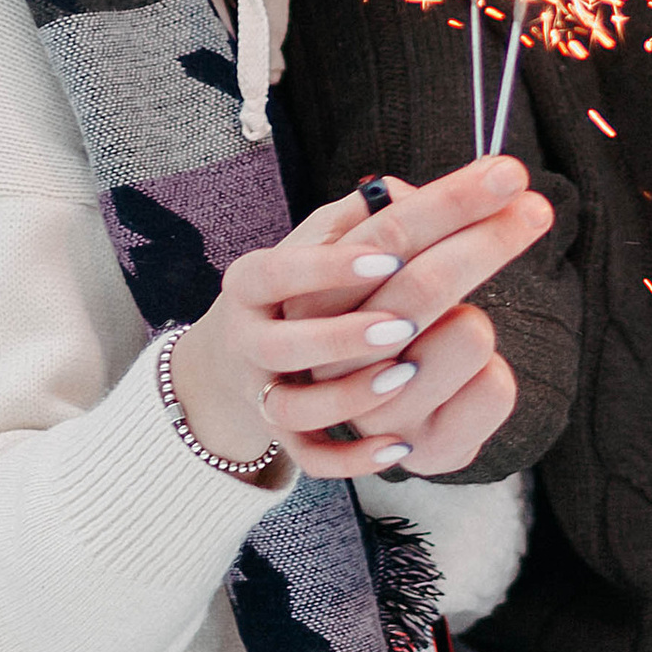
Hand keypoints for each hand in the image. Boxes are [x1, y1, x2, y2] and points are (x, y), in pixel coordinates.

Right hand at [167, 159, 552, 482]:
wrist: (240, 355)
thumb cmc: (301, 282)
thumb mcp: (316, 240)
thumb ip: (361, 215)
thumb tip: (412, 192)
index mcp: (254, 281)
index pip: (285, 268)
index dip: (336, 263)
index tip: (393, 253)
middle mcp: (251, 341)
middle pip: (291, 341)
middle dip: (350, 332)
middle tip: (407, 320)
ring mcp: (267, 394)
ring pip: (295, 405)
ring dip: (351, 391)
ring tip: (405, 373)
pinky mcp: (289, 438)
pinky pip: (313, 458)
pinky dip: (353, 458)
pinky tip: (400, 446)